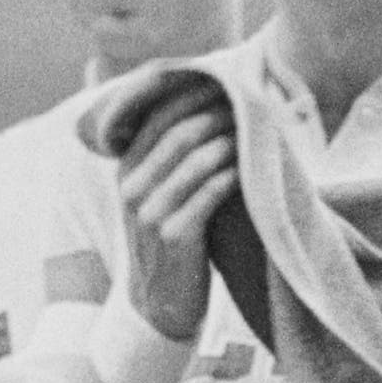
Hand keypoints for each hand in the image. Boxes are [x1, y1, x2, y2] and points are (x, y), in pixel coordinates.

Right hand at [115, 92, 238, 345]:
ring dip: (232, 140)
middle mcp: (132, 188)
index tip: (223, 80)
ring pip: (197, 160)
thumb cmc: (167, 242)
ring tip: (256, 130)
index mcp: (125, 171)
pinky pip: (210, 194)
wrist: (158, 303)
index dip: (191, 95)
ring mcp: (150, 213)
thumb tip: (202, 109)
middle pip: (179, 134)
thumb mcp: (154, 196)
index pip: (157, 117)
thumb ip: (164, 159)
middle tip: (248, 102)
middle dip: (217, 112)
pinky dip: (233, 175)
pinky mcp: (174, 236)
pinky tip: (250, 168)